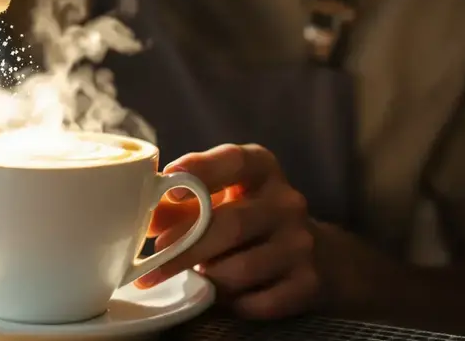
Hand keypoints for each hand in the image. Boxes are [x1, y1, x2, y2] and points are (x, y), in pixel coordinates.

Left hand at [137, 144, 320, 319]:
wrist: (314, 254)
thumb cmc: (250, 217)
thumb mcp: (222, 198)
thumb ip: (184, 204)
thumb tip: (149, 219)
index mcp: (263, 169)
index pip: (233, 161)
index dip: (200, 170)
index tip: (168, 186)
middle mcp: (287, 202)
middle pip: (231, 224)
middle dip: (188, 245)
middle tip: (157, 257)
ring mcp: (302, 243)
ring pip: (242, 269)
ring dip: (210, 277)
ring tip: (196, 275)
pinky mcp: (309, 283)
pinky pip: (259, 302)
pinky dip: (233, 304)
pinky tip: (224, 297)